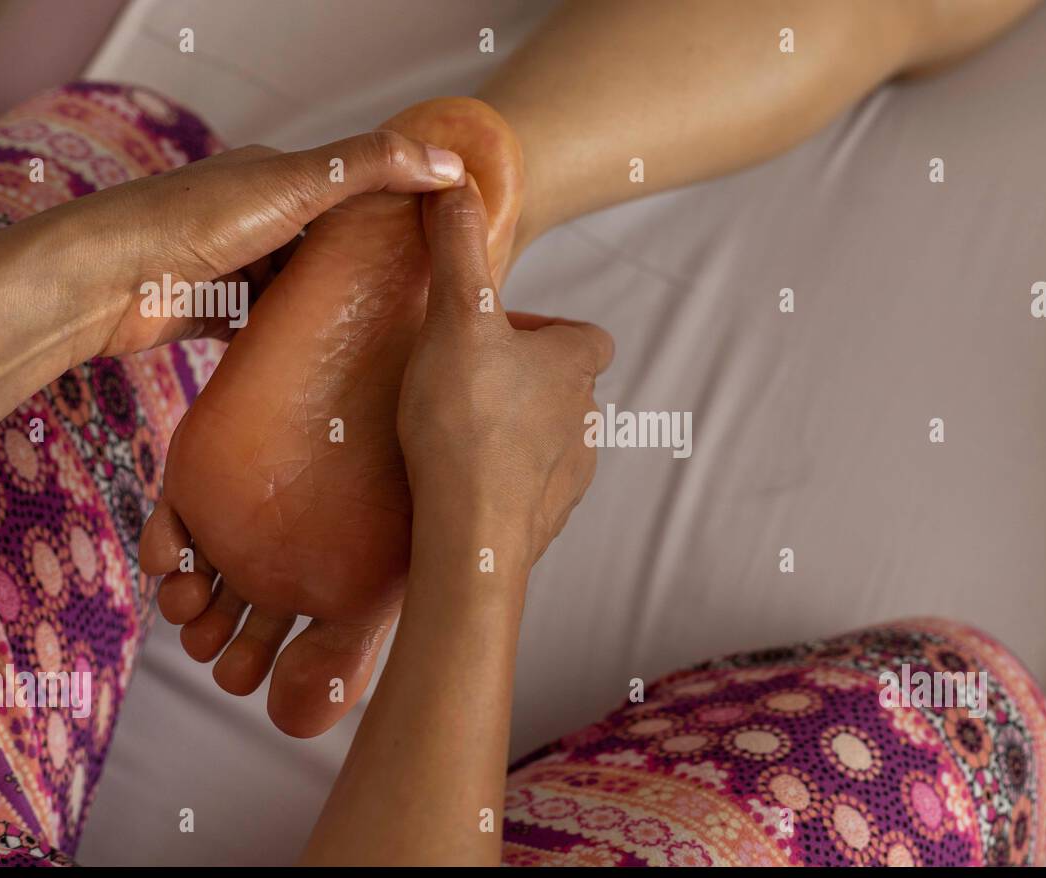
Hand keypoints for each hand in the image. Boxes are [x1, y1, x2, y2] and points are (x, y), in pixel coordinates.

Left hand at [0, 131, 463, 424]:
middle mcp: (256, 218)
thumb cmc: (194, 220)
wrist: (108, 280)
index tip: (442, 238)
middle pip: (330, 244)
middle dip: (370, 269)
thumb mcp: (296, 182)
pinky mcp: (219, 314)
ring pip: (303, 290)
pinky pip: (272, 329)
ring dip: (334, 310)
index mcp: (274, 175)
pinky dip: (297, 341)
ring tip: (388, 336)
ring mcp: (237, 267)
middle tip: (424, 298)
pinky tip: (331, 361)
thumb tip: (449, 164)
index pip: (351, 187)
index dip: (396, 210)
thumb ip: (372, 167)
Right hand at [397, 176, 613, 573]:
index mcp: (576, 364)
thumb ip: (459, 248)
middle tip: (465, 383)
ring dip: (516, 432)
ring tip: (458, 434)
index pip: (586, 336)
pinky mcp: (548, 520)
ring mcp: (573, 473)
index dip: (548, 331)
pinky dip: (506, 480)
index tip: (497, 336)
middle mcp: (588, 417)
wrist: (472, 528)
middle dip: (524, 382)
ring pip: (552, 440)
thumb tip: (459, 182)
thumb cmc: (466, 417)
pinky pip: (532, 490)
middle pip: (566, 388)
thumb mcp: (456, 316)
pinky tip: (462, 481)